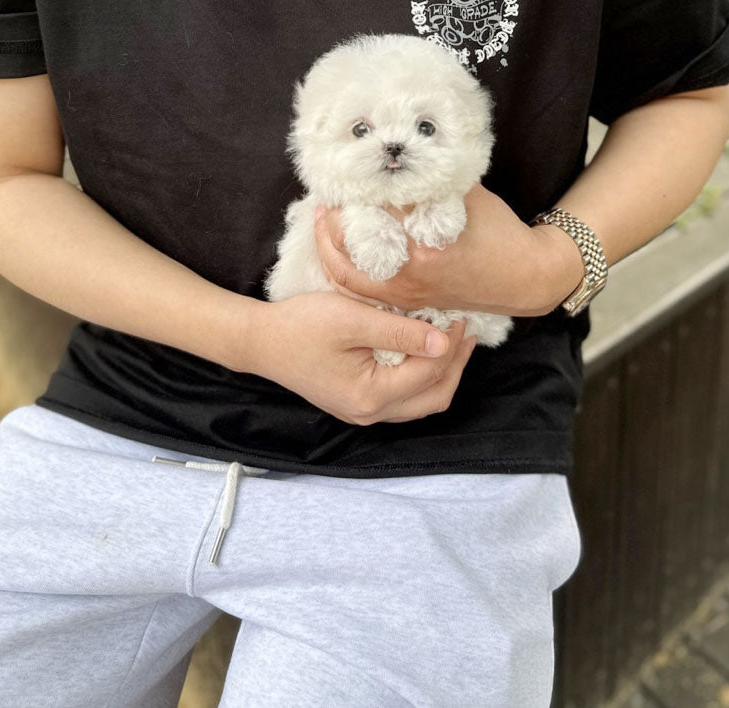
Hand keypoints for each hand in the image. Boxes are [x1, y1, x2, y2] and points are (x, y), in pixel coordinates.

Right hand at [244, 292, 475, 424]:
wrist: (261, 341)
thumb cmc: (301, 326)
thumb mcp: (353, 319)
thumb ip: (401, 331)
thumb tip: (444, 341)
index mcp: (371, 395)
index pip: (430, 373)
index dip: (451, 344)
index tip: (460, 315)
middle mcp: (370, 413)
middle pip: (433, 397)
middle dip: (456, 365)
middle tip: (467, 332)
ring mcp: (362, 412)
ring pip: (420, 402)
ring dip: (441, 373)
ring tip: (453, 341)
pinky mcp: (356, 403)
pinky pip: (403, 399)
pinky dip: (421, 377)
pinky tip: (423, 351)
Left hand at [314, 183, 585, 318]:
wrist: (524, 277)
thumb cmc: (500, 232)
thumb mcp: (466, 195)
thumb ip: (430, 178)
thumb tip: (397, 156)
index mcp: (424, 244)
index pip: (375, 212)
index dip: (356, 190)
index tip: (344, 172)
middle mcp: (409, 273)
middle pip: (350, 247)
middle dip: (330, 221)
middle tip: (324, 196)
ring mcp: (406, 293)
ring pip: (348, 275)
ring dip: (329, 247)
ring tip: (322, 220)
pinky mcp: (407, 302)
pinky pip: (362, 290)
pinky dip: (344, 269)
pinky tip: (339, 249)